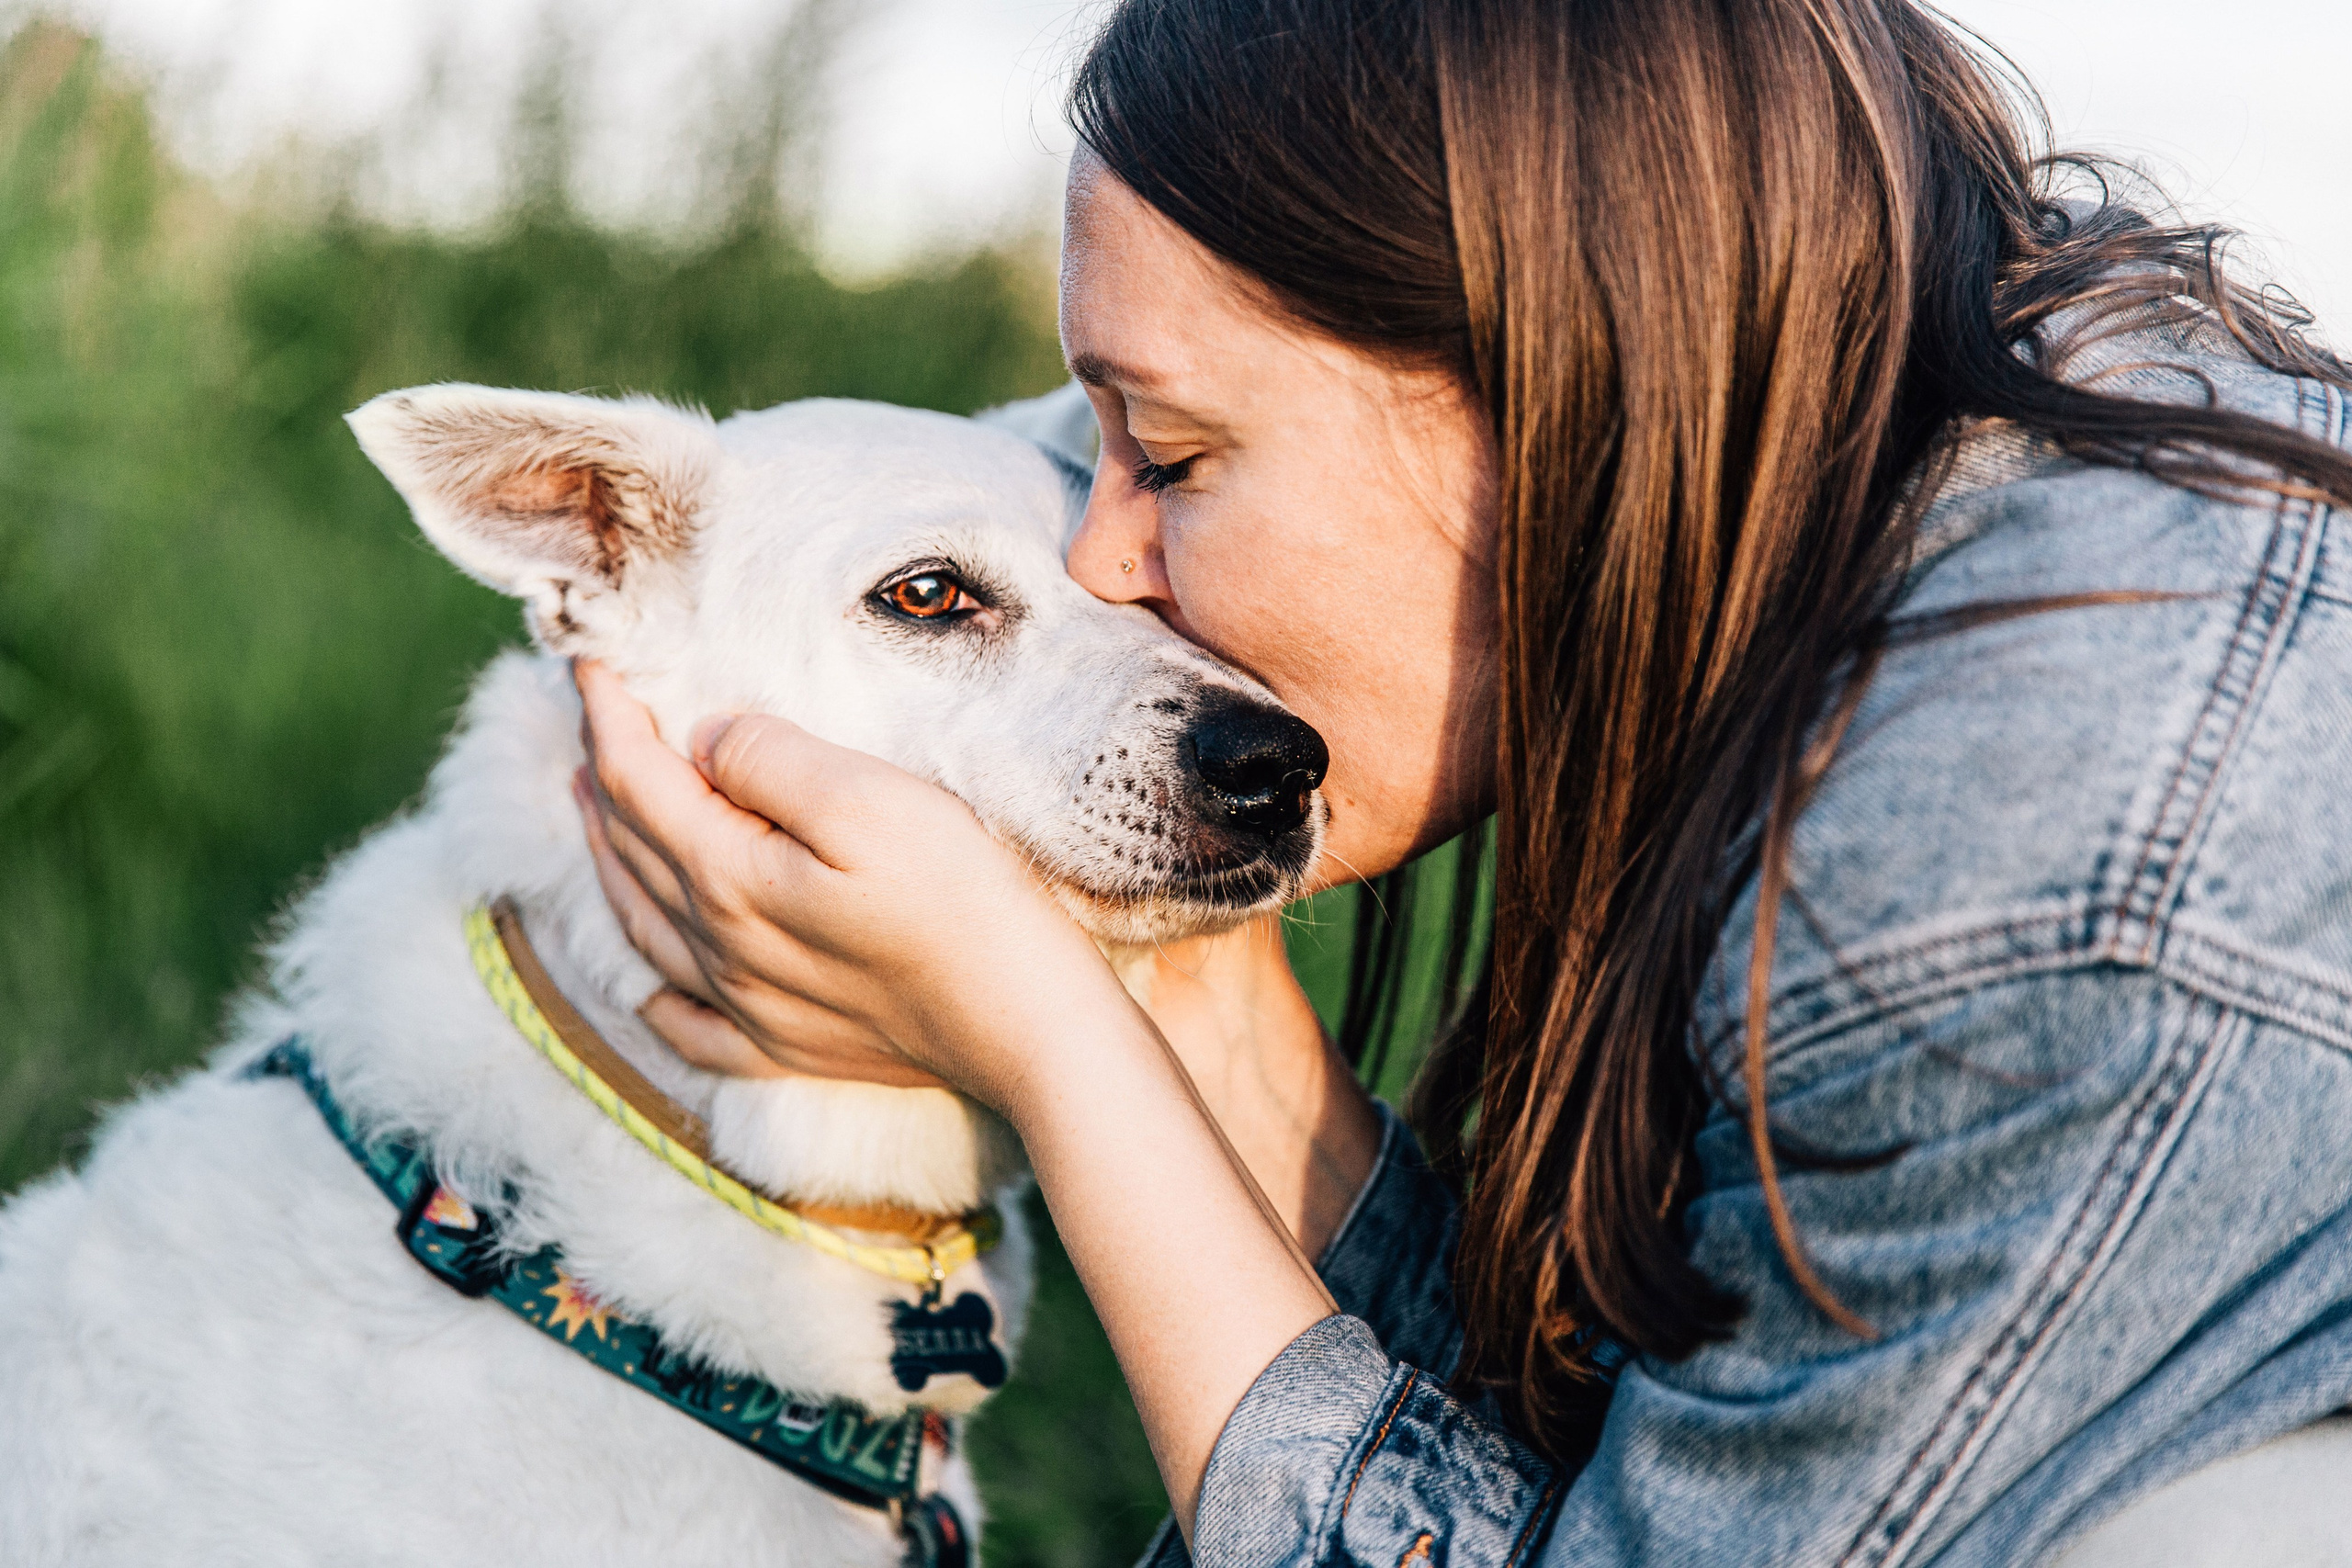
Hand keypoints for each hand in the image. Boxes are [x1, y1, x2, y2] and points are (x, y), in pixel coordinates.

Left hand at [571, 659, 1121, 1102]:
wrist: (1025, 1026)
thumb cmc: (961, 902)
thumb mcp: (870, 799)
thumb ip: (771, 762)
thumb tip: (705, 744)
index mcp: (731, 877)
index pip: (638, 782)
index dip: (609, 717)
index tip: (591, 663)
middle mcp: (722, 948)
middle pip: (633, 849)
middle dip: (602, 777)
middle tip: (592, 721)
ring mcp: (753, 1007)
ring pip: (646, 927)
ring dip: (610, 862)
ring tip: (592, 814)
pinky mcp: (791, 1048)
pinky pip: (691, 1027)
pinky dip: (656, 997)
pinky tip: (651, 988)